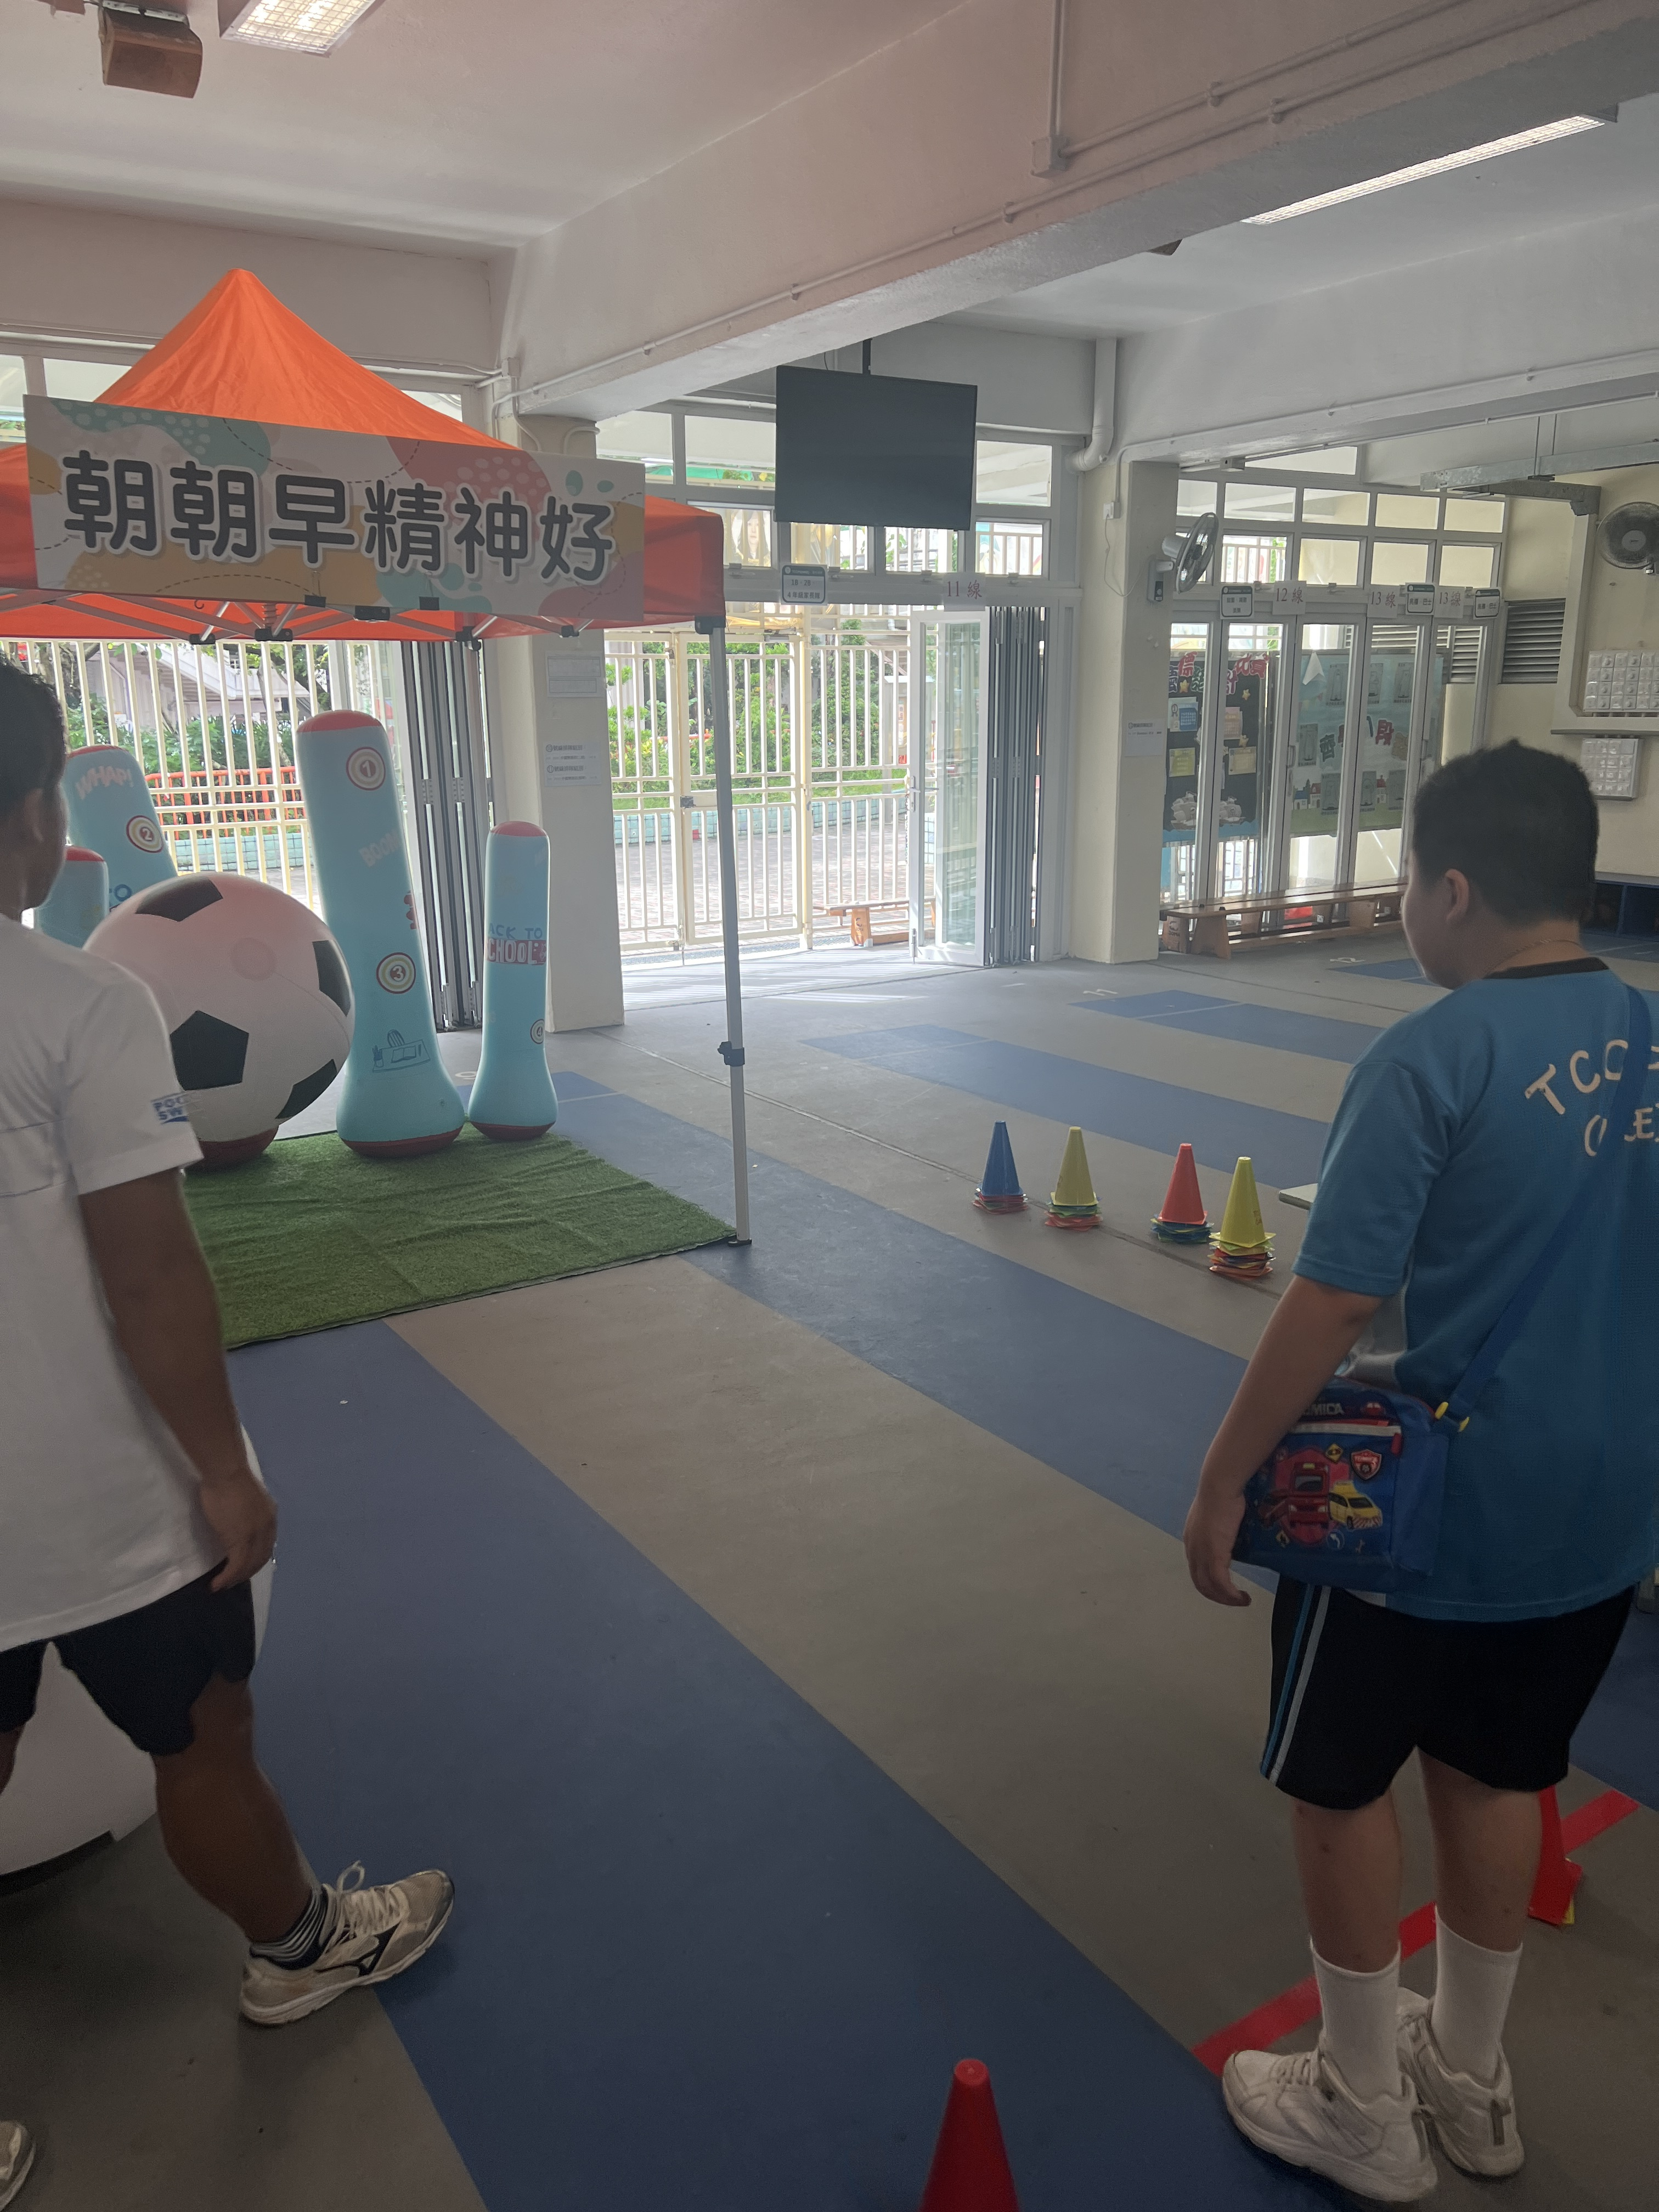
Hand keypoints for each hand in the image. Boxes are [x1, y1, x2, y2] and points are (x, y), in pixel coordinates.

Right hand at [200, 1465, 276, 1589]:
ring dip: (236, 1578)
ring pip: (249, 1565)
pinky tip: (216, 1584)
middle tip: (232, 1582)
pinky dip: (227, 1578)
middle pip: (260, 1558)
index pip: (266, 1545)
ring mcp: (255, 1535)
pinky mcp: (240, 1540)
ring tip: (223, 1585)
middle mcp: (268, 1528)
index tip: (242, 1567)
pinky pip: (236, 1566)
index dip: (255, 1559)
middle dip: (247, 1573)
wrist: (226, 1472)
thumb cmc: (230, 1479)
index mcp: (270, 1517)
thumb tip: (239, 1522)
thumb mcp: (247, 1499)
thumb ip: (248, 1513)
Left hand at [1184, 1483, 1250, 1606]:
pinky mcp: (1214, 1556)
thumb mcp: (1218, 1515)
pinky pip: (1221, 1583)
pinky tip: (1242, 1597)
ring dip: (1226, 1599)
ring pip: (1210, 1587)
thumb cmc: (1222, 1494)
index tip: (1225, 1586)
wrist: (1219, 1486)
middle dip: (1217, 1596)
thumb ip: (1220, 1528)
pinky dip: (1231, 1595)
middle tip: (1233, 1600)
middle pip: (1200, 1583)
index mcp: (1192, 1539)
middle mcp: (1192, 1549)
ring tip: (1241, 1601)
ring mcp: (1201, 1553)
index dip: (1209, 1581)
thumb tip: (1232, 1533)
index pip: (1196, 1568)